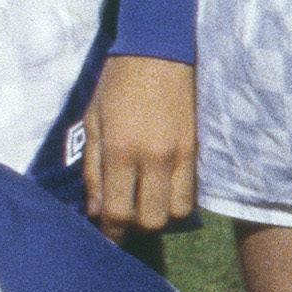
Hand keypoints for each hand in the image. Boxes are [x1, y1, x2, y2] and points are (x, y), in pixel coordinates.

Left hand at [79, 54, 197, 241]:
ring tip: (145, 202)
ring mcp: (181, 155)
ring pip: (176, 212)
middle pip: (151, 220)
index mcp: (121, 151)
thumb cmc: (117, 85)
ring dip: (159, 214)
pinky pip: (193, 192)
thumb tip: (95, 211)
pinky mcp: (199, 149)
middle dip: (135, 226)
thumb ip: (93, 169)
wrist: (160, 52)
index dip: (112, 232)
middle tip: (125, 216)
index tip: (108, 239)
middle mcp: (154, 158)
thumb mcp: (92, 122)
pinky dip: (177, 198)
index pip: (118, 211)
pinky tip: (163, 188)